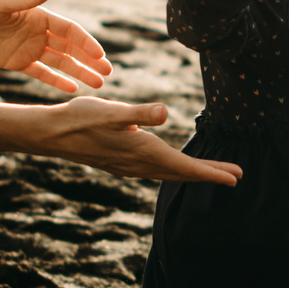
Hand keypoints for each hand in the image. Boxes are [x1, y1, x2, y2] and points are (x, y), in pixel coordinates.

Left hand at [0, 0, 110, 93]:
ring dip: (79, 72)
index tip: (100, 56)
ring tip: (98, 85)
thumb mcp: (0, 4)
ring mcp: (28, 48)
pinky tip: (72, 89)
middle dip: (90, 60)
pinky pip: (41, 73)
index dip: (86, 43)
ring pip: (60, 63)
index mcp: (38, 15)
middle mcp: (37, 32)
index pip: (69, 31)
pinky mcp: (16, 63)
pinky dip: (56, 81)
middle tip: (108, 73)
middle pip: (70, 48)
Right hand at [40, 97, 240, 183]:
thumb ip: (139, 113)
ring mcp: (129, 166)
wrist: (52, 135)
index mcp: (143, 151)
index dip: (212, 172)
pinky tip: (172, 166)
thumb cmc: (80, 119)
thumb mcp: (111, 110)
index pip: (185, 166)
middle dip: (210, 175)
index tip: (236, 177)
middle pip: (182, 173)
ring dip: (192, 173)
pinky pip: (155, 171)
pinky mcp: (120, 163)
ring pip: (169, 173)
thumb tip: (164, 111)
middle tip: (236, 176)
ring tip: (213, 173)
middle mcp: (139, 164)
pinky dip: (172, 170)